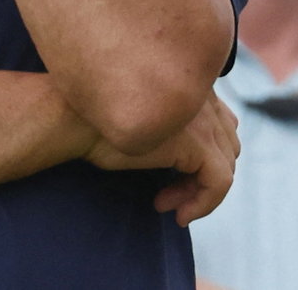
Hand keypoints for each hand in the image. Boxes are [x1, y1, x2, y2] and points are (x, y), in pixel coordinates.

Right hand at [83, 91, 239, 226]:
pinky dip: (204, 204)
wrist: (71, 119)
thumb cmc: (90, 120)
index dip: (200, 155)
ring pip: (225, 167)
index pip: (220, 123)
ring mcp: (202, 119)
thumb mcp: (137, 118)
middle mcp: (201, 96)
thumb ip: (164, 124)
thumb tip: (180, 158)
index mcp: (186, 84)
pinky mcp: (198, 144)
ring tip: (167, 204)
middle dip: (201, 176)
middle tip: (166, 196)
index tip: (169, 174)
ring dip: (198, 192)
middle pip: (227, 145)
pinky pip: (219, 182)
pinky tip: (177, 214)